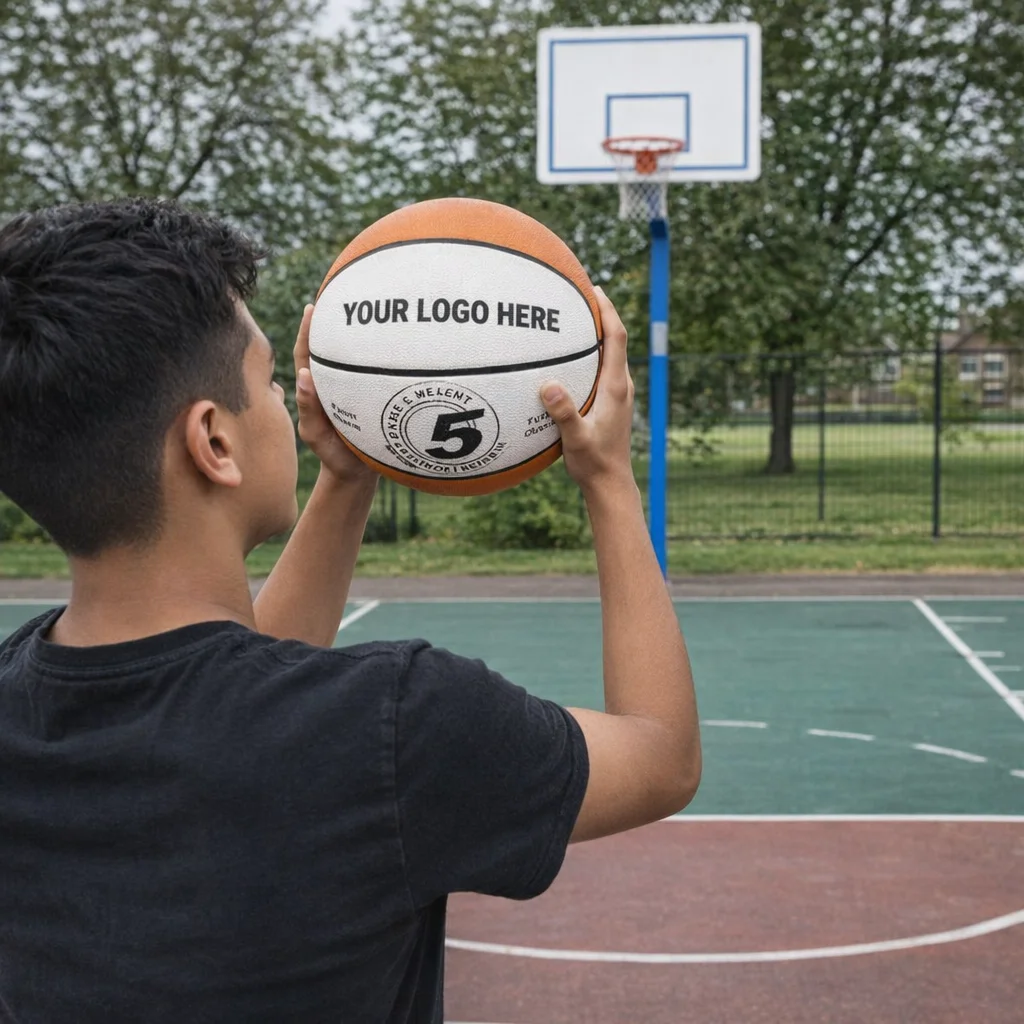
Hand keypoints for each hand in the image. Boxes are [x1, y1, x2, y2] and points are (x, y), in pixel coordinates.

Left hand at [294, 304, 378, 485]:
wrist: (359, 475)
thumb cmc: (334, 456)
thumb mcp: (317, 436)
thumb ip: (309, 411)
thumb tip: (302, 377)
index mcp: (316, 388)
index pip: (308, 353)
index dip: (309, 330)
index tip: (313, 306)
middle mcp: (334, 383)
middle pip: (332, 347)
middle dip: (335, 321)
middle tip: (343, 292)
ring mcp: (353, 389)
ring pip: (354, 358)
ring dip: (358, 335)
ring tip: (370, 309)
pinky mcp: (373, 397)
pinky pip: (375, 372)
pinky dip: (380, 356)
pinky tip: (394, 343)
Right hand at [540, 287, 635, 492]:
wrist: (610, 483)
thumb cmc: (593, 463)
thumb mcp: (576, 439)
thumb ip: (564, 413)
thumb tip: (549, 386)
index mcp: (615, 387)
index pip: (616, 338)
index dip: (608, 310)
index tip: (594, 288)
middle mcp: (621, 385)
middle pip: (615, 338)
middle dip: (600, 313)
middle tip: (579, 293)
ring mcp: (618, 393)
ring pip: (610, 353)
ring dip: (596, 333)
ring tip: (573, 317)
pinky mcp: (612, 402)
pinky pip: (603, 367)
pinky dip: (590, 353)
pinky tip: (568, 357)